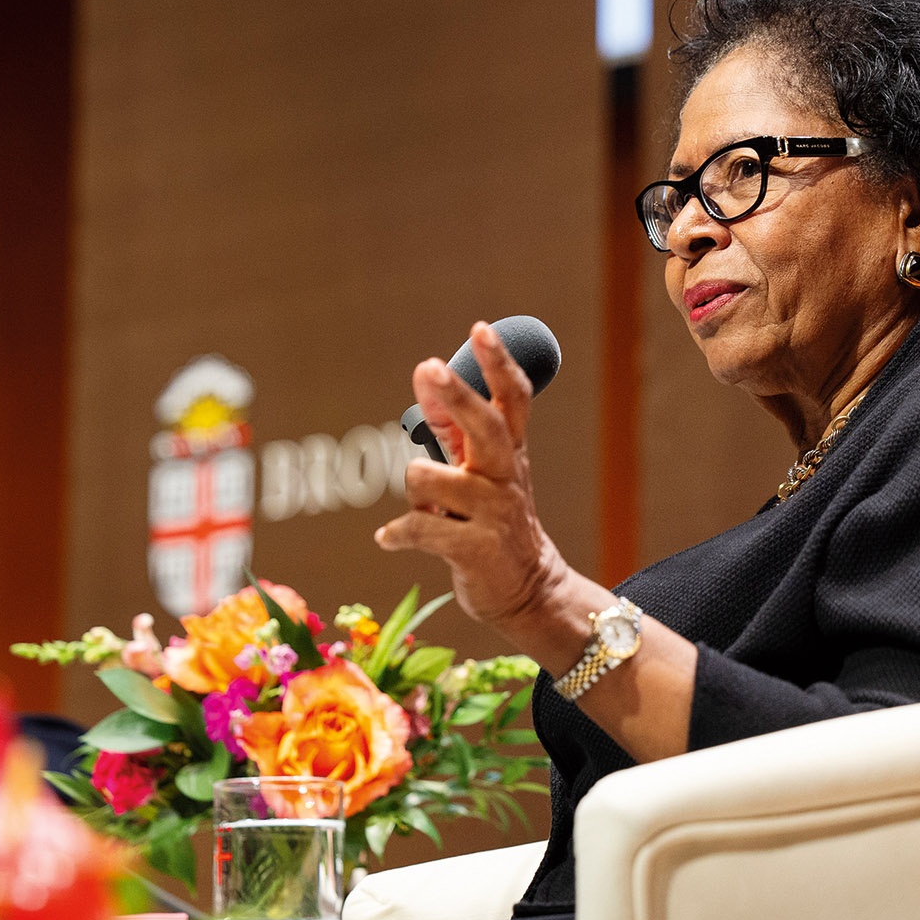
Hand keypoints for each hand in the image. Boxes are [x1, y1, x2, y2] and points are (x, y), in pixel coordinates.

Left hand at [376, 320, 569, 630]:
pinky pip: (417, 529)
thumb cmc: (492, 520)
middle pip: (487, 427)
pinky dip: (397, 533)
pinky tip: (391, 538)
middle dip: (458, 396)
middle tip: (431, 367)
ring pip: (429, 478)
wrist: (528, 589)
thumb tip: (425, 373)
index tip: (480, 330)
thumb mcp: (478, 470)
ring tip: (424, 509)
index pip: (512, 400)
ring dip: (413, 492)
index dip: (498, 364)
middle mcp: (505, 478)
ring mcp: (493, 514)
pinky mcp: (475, 550)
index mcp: (508, 454)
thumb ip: (450, 425)